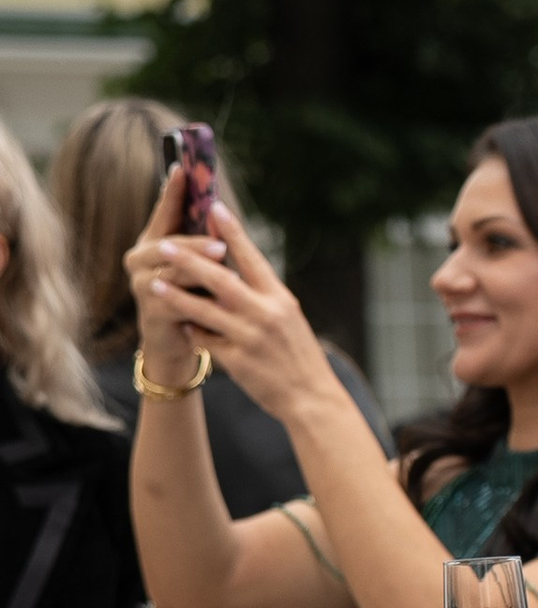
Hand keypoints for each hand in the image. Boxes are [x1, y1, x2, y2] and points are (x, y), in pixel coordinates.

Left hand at [127, 171, 338, 422]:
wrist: (314, 400)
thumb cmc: (300, 357)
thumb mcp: (289, 319)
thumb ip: (263, 296)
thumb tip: (237, 270)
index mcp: (280, 298)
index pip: (251, 258)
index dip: (231, 232)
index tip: (214, 207)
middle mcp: (266, 314)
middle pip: (220, 279)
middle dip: (188, 260)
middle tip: (163, 244)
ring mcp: (251, 338)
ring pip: (205, 309)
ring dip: (176, 295)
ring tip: (154, 283)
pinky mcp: (239, 361)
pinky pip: (207, 341)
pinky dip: (193, 331)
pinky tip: (181, 325)